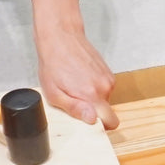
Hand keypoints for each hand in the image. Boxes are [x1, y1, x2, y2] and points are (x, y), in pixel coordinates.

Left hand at [32, 0, 118, 129]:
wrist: (60, 37)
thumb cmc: (53, 64)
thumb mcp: (54, 93)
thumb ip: (75, 109)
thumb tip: (92, 120)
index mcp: (92, 95)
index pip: (111, 122)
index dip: (100, 127)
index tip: (88, 123)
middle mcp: (105, 86)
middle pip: (106, 111)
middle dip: (92, 110)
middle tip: (73, 100)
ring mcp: (108, 77)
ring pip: (104, 98)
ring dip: (91, 97)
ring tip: (74, 86)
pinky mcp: (107, 70)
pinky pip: (103, 87)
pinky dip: (93, 87)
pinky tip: (79, 78)